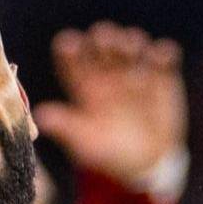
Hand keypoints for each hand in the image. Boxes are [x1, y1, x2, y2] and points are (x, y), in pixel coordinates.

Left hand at [34, 21, 187, 181]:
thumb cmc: (107, 154)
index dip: (69, 49)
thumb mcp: (85, 142)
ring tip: (130, 48)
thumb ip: (65, 126)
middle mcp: (108, 75)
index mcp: (84, 87)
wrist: (144, 165)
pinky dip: (162, 53)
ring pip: (131, 45)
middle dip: (102, 38)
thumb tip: (39, 114)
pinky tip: (159, 56)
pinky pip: (163, 57)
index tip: (68, 43)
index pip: (72, 61)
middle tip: (102, 39)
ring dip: (130, 41)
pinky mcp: (161, 77)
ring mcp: (135, 72)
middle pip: (102, 46)